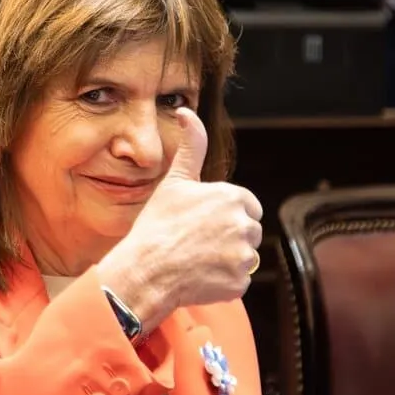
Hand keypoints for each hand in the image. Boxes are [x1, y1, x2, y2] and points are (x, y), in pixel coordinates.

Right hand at [95, 108, 262, 331]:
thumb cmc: (157, 226)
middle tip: (197, 242)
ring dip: (226, 260)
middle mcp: (244, 224)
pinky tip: (200, 276)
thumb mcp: (175, 181)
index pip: (246, 206)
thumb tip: (187, 112)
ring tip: (196, 259)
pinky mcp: (240, 282)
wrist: (145, 270)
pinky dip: (223, 282)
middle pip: (248, 232)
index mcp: (233, 197)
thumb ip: (192, 146)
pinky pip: (239, 281)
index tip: (201, 222)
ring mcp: (243, 256)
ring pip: (243, 256)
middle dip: (228, 237)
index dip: (224, 215)